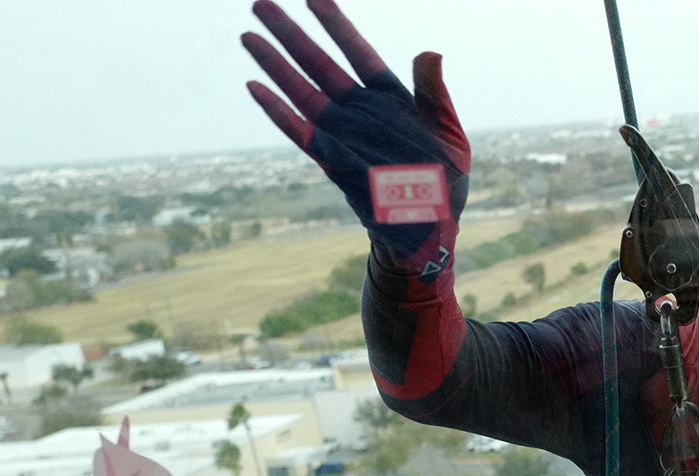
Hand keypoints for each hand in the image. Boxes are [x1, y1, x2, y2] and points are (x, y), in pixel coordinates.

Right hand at [242, 0, 469, 275]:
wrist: (432, 230)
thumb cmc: (446, 182)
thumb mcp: (449, 135)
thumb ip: (434, 94)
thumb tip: (429, 52)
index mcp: (390, 98)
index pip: (357, 51)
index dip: (336, 24)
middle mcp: (360, 110)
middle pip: (319, 63)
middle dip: (291, 33)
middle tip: (260, 3)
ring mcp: (343, 133)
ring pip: (302, 90)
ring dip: (275, 64)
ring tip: (249, 36)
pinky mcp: (332, 159)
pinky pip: (299, 131)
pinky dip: (278, 111)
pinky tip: (255, 88)